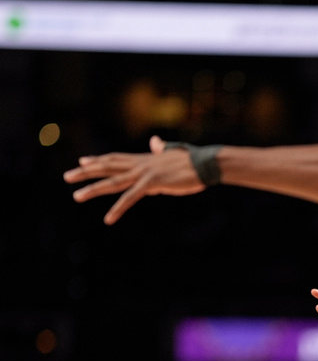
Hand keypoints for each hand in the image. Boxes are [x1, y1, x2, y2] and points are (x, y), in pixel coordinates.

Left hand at [64, 135, 205, 224]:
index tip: (82, 160)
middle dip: (86, 171)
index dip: (98, 160)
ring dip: (93, 189)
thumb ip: (162, 149)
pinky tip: (108, 219)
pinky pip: (130, 198)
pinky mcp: (152, 184)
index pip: (116, 158)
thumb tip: (156, 142)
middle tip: (67, 176)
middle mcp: (140, 164)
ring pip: (113, 181)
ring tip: (76, 196)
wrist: (206, 163)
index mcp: (145, 158)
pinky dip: (118, 208)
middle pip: (107, 167)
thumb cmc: (194, 161)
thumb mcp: (174, 154)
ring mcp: (144, 173)